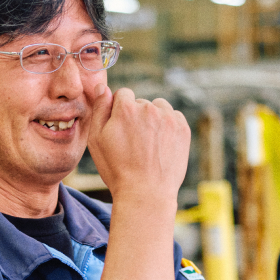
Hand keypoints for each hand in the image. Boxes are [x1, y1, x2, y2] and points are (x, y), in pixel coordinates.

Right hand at [87, 85, 190, 204]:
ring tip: (148, 144)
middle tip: (134, 143)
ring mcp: (168, 118)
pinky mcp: (182, 128)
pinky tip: (161, 145)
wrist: (146, 193)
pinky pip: (173, 117)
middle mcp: (148, 108)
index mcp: (125, 108)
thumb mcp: (97, 140)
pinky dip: (168, 126)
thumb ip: (99, 109)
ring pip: (158, 107)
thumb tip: (102, 86)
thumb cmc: (117, 169)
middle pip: (141, 102)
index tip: (121, 131)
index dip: (119, 113)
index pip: (122, 95)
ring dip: (154, 118)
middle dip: (136, 116)